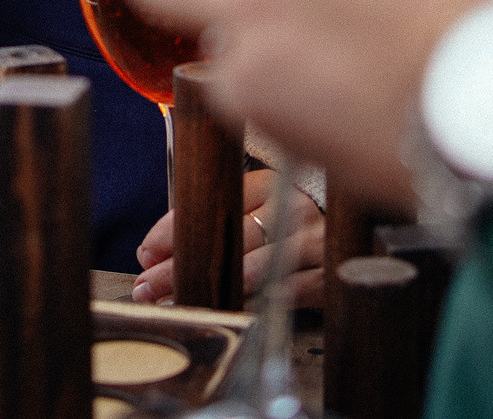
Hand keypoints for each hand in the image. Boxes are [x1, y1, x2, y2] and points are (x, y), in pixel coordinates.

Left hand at [130, 167, 325, 308]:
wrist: (346, 226)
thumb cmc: (284, 219)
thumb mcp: (251, 205)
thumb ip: (211, 222)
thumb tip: (153, 254)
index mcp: (268, 182)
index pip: (214, 204)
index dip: (176, 230)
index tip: (146, 253)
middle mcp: (292, 207)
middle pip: (229, 239)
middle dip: (183, 266)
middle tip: (148, 286)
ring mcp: (313, 241)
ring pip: (254, 268)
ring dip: (210, 289)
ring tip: (173, 302)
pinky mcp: (326, 273)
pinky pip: (282, 293)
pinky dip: (247, 303)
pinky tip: (219, 310)